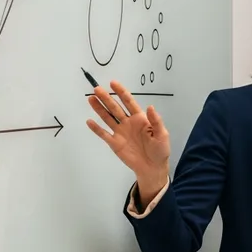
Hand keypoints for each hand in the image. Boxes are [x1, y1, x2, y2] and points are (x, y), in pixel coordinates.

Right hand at [85, 80, 170, 196]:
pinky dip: (96, 128)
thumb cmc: (160, 150)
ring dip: (99, 109)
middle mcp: (128, 123)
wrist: (152, 168)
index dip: (121, 92)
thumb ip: (156, 121)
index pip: (129, 102)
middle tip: (97, 89)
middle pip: (115, 108)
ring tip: (91, 99)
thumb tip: (150, 107)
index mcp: (140, 119)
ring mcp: (120, 132)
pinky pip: (103, 134)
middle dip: (106, 98)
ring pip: (107, 118)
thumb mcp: (162, 135)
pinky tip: (89, 121)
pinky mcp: (114, 143)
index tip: (113, 83)